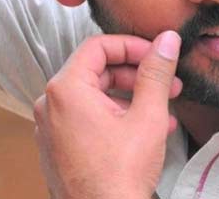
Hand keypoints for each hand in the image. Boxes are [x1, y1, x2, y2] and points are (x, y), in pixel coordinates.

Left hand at [34, 31, 181, 198]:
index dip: (132, 46)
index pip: (98, 46)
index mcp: (66, 90)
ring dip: (131, 97)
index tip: (157, 54)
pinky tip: (148, 127)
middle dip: (137, 75)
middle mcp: (51, 105)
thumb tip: (167, 41)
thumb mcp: (147, 117)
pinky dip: (116, 115)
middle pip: (97, 71)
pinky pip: (87, 118)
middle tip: (167, 82)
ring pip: (95, 96)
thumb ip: (156, 73)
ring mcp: (52, 127)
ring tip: (165, 107)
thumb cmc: (119, 178)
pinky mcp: (58, 146)